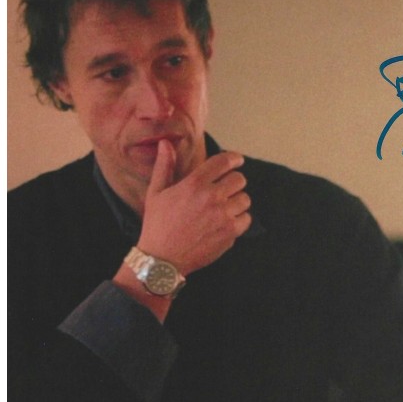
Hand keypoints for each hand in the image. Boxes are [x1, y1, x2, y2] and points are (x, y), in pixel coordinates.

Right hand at [137, 139, 251, 274]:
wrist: (163, 259)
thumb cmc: (158, 224)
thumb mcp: (156, 193)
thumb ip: (165, 166)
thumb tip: (166, 143)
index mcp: (194, 184)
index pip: (223, 162)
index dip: (234, 159)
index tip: (237, 160)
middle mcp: (211, 197)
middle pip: (239, 179)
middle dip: (234, 182)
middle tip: (226, 189)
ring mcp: (223, 216)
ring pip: (245, 199)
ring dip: (237, 202)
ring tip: (225, 208)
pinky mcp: (230, 233)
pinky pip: (246, 219)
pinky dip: (240, 220)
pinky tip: (227, 223)